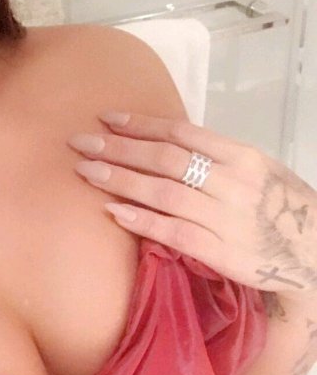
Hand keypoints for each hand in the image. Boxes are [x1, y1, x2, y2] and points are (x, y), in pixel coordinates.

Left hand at [67, 110, 316, 300]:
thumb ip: (218, 158)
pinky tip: (113, 212)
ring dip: (120, 180)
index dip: (142, 124)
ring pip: (164, 193)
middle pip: (166, 159)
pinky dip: (142, 221)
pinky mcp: (221, 253)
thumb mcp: (260, 171)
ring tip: (86, 171)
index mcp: (244, 156)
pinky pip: (174, 233)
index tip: (107, 118)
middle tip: (81, 142)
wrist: (316, 255)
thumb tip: (166, 142)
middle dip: (119, 148)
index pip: (183, 133)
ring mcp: (226, 218)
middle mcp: (234, 183)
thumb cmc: (282, 210)